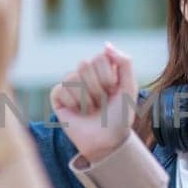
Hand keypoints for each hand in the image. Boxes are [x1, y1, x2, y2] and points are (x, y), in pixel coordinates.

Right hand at [51, 44, 138, 162]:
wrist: (107, 142)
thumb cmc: (120, 117)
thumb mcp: (129, 88)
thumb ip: (124, 63)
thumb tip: (106, 45)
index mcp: (103, 68)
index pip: (100, 57)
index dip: (108, 77)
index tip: (113, 92)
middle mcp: (86, 73)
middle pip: (85, 64)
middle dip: (97, 89)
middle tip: (102, 103)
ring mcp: (71, 84)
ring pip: (72, 77)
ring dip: (86, 98)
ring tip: (91, 109)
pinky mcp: (58, 96)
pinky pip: (61, 89)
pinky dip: (73, 104)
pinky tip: (77, 112)